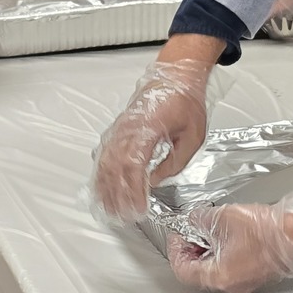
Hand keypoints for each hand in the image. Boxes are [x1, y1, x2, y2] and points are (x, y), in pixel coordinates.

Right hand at [91, 59, 210, 224]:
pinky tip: (100, 185)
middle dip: (118, 195)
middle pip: (116, 166)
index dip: (134, 190)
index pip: (134, 165)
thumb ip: (174, 163)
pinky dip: (100, 171)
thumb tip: (155, 181)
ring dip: (106, 186)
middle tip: (123, 216)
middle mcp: (129, 127)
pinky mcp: (119, 127)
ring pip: (106, 160)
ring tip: (109, 208)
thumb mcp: (193, 136)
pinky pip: (104, 151)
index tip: (139, 208)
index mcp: (148, 128)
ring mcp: (121, 126)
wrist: (176, 76)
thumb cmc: (185, 100)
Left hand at [167, 192, 292, 292]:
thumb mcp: (221, 218)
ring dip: (205, 247)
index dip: (175, 250)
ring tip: (206, 226)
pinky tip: (223, 232)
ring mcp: (241, 282)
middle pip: (197, 271)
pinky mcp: (251, 273)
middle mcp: (229, 285)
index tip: (176, 234)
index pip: (184, 271)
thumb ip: (198, 220)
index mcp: (219, 276)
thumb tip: (190, 220)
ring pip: (212, 268)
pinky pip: (227, 265)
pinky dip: (220, 250)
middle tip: (189, 228)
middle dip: (190, 247)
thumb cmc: (264, 231)